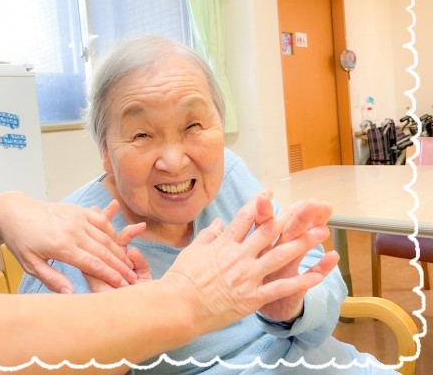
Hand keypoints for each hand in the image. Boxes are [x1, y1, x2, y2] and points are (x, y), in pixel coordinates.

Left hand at [0, 193, 144, 293]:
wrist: (15, 212)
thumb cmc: (21, 240)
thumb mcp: (31, 264)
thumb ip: (52, 280)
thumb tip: (71, 295)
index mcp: (61, 246)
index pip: (93, 264)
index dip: (110, 276)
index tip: (123, 286)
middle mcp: (73, 231)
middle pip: (104, 251)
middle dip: (120, 266)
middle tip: (133, 279)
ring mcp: (77, 218)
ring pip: (106, 236)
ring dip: (120, 251)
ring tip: (130, 265)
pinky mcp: (78, 210)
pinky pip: (100, 221)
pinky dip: (112, 232)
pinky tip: (118, 243)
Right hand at [161, 193, 337, 335]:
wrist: (179, 306)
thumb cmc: (181, 279)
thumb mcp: (192, 252)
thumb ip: (208, 236)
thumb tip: (218, 222)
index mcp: (224, 244)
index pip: (245, 218)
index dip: (258, 203)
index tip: (269, 193)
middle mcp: (239, 257)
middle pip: (269, 232)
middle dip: (290, 218)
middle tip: (307, 208)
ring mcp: (247, 276)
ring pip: (280, 255)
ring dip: (302, 243)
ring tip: (321, 233)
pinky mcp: (252, 297)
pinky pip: (280, 288)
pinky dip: (300, 282)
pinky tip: (317, 275)